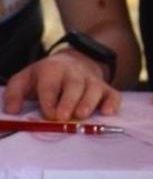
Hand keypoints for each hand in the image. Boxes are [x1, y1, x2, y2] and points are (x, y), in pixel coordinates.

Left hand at [2, 52, 119, 120]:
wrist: (73, 61)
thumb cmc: (46, 77)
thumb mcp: (26, 79)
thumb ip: (14, 93)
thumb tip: (13, 111)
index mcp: (52, 70)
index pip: (50, 83)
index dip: (49, 98)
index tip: (47, 113)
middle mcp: (74, 73)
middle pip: (74, 84)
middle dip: (69, 101)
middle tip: (63, 117)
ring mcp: (91, 80)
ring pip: (94, 88)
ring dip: (89, 101)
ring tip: (82, 115)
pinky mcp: (106, 88)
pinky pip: (113, 94)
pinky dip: (112, 103)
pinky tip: (108, 113)